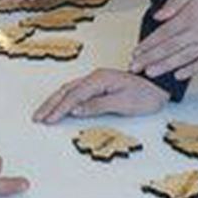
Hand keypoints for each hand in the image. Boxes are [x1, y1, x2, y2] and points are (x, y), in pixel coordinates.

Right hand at [32, 68, 168, 123]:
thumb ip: (98, 105)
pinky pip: (75, 91)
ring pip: (68, 90)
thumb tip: (76, 109)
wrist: (160, 86)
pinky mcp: (98, 85)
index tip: (48, 120)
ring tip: (42, 113)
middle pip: (66, 91)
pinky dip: (64, 99)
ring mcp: (96, 80)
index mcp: (99, 79)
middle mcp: (95, 77)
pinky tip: (59, 105)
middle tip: (37, 117)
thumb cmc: (146, 95)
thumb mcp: (124, 103)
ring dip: (54, 101)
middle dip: (50, 104)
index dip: (59, 108)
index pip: (74, 96)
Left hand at [130, 0, 197, 79]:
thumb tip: (158, 15)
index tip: (136, 52)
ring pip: (183, 59)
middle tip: (135, 68)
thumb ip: (177, 1)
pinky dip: (190, 70)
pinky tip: (178, 75)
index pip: (162, 34)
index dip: (147, 45)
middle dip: (149, 59)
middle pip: (169, 49)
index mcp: (191, 16)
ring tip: (150, 74)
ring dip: (164, 67)